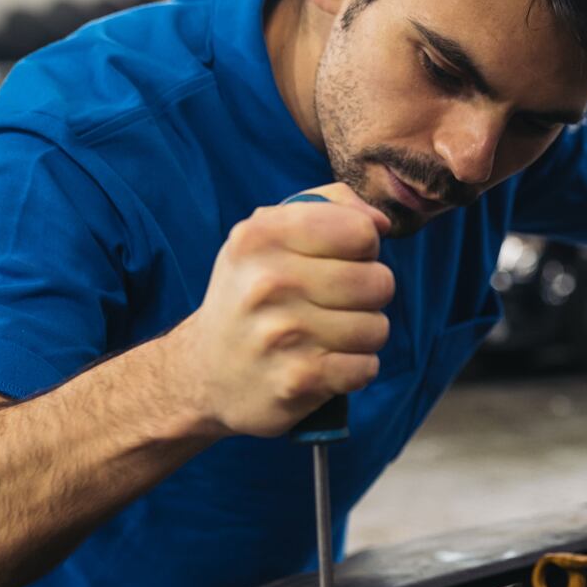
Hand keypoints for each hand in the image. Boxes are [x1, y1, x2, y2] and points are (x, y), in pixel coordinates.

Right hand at [164, 183, 394, 436]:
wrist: (204, 372)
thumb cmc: (252, 293)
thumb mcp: (268, 234)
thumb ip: (329, 206)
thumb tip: (382, 222)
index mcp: (260, 237)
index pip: (361, 231)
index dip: (362, 248)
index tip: (338, 261)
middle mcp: (267, 282)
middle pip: (378, 281)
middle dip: (368, 295)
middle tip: (332, 304)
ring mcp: (282, 334)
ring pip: (377, 328)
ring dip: (361, 335)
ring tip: (326, 335)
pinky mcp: (298, 379)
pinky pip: (367, 367)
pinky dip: (355, 369)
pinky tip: (324, 364)